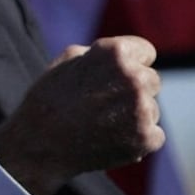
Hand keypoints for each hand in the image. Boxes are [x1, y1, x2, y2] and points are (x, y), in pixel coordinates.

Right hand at [0, 35, 165, 194]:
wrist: (40, 143)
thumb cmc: (49, 97)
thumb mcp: (68, 60)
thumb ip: (101, 54)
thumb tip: (126, 57)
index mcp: (115, 53)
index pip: (146, 51)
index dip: (130, 63)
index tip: (114, 76)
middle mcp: (133, 77)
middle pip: (152, 80)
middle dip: (132, 90)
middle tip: (102, 103)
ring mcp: (142, 109)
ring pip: (152, 109)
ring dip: (134, 115)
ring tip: (101, 123)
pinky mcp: (147, 138)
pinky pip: (154, 134)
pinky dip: (137, 139)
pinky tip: (111, 139)